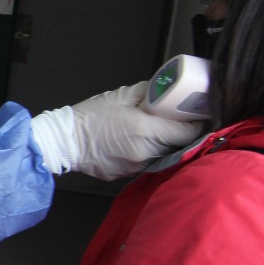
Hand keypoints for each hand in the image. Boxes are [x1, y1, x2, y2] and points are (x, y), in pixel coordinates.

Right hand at [30, 81, 204, 179]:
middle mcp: (145, 152)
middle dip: (181, 131)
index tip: (198, 114)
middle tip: (180, 117)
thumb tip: (166, 90)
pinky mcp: (129, 173)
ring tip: (156, 128)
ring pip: (164, 154)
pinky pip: (148, 161)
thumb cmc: (89, 118)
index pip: (187, 131)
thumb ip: (148, 92)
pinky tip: (138, 141)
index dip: (196, 122)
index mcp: (145, 130)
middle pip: (179, 144)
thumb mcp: (121, 95)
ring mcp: (137, 165)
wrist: (65, 142)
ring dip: (165, 142)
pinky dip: (149, 151)